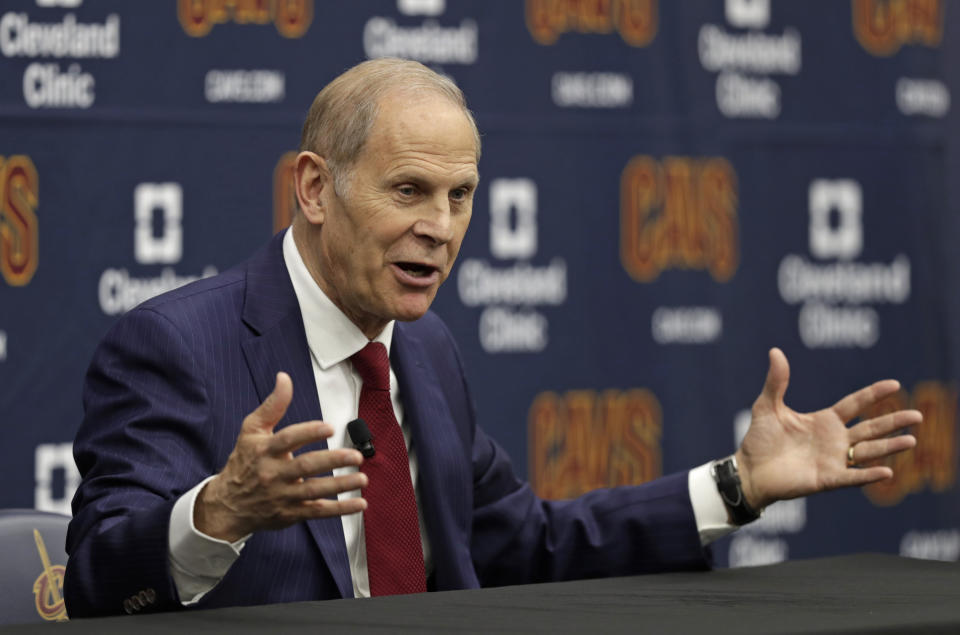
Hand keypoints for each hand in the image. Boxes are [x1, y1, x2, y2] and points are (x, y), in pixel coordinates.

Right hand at [195, 372, 367, 541]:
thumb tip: (284, 378)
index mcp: (264, 450)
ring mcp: (282, 495)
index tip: (330, 428)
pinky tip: (360, 503)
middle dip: (332, 460)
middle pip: (305, 466)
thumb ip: (272, 405)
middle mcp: (273, 473)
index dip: (309, 433)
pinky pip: (317, 511)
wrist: (228, 505)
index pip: (288, 440)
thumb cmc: (245, 461)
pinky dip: (340, 509)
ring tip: (363, 478)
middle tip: (355, 456)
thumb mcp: (252, 430)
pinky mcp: (290, 513)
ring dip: (341, 485)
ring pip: (314, 490)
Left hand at [735, 348, 920, 510]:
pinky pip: (852, 478)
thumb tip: (775, 351)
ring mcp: (833, 461)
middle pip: (870, 428)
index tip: (895, 384)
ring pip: (868, 452)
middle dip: (893, 422)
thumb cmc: (759, 439)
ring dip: (889, 447)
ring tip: (911, 441)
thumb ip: (776, 381)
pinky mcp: (826, 480)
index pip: (855, 404)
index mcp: (824, 421)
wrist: (749, 469)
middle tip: (918, 416)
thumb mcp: (767, 406)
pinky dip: (868, 475)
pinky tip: (887, 472)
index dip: (874, 394)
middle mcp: (834, 440)